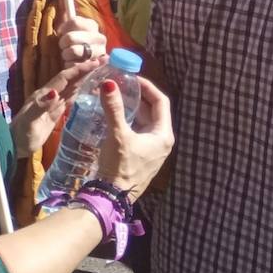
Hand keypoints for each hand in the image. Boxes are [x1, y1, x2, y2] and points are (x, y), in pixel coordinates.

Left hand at [11, 58, 103, 158]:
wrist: (14, 145)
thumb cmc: (21, 134)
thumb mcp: (30, 121)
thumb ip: (41, 106)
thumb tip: (54, 92)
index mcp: (44, 94)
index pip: (65, 78)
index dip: (80, 69)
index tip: (96, 61)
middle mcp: (49, 95)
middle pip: (70, 79)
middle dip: (86, 69)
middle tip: (105, 59)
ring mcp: (53, 103)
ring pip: (72, 87)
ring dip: (86, 77)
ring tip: (102, 69)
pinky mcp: (55, 113)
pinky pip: (71, 98)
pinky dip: (82, 91)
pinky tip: (90, 89)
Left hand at [55, 15, 105, 66]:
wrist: (86, 61)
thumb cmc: (74, 41)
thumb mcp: (69, 26)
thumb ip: (66, 11)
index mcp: (92, 25)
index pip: (74, 22)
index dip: (64, 28)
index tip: (62, 32)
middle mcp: (100, 37)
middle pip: (70, 38)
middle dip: (63, 43)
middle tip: (64, 46)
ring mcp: (99, 53)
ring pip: (71, 52)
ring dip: (66, 55)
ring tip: (69, 55)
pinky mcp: (96, 67)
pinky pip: (74, 65)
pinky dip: (69, 65)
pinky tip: (72, 64)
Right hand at [96, 77, 173, 200]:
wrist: (112, 195)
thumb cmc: (120, 165)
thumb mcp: (117, 134)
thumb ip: (114, 108)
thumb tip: (109, 83)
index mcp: (163, 134)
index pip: (160, 101)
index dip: (147, 87)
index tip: (130, 77)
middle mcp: (161, 141)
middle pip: (152, 110)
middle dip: (136, 96)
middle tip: (120, 85)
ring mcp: (151, 149)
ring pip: (143, 121)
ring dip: (130, 108)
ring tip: (114, 97)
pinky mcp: (140, 154)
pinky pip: (136, 130)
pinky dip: (127, 120)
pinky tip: (112, 117)